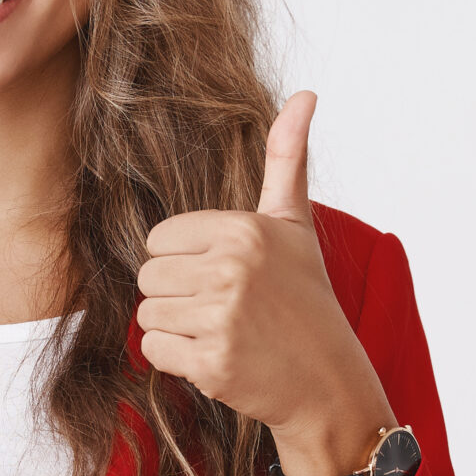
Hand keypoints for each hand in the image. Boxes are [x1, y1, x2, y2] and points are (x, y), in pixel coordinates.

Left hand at [134, 91, 393, 475]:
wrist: (328, 382)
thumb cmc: (304, 299)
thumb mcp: (295, 225)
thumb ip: (287, 159)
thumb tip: (304, 94)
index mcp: (244, 229)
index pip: (158, 239)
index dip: (182, 261)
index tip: (224, 276)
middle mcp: (232, 268)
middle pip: (148, 277)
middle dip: (177, 296)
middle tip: (225, 309)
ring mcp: (222, 317)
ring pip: (147, 314)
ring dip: (176, 329)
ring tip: (223, 332)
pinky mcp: (211, 362)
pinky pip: (154, 350)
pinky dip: (177, 360)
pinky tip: (218, 357)